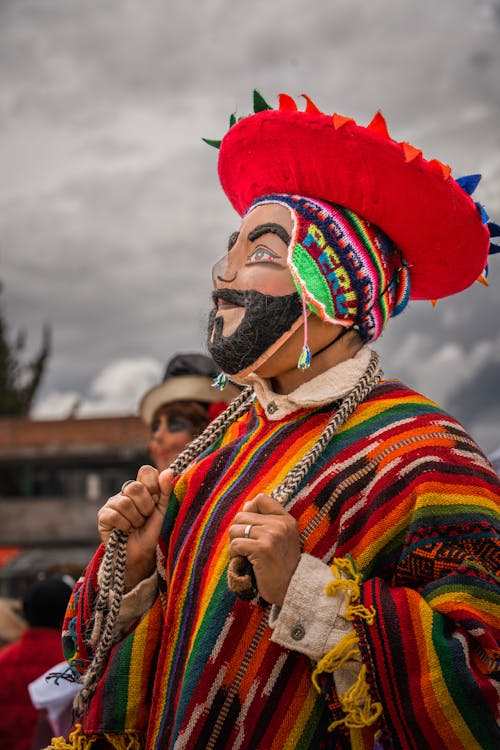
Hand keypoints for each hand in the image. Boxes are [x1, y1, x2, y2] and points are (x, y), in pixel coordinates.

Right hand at [98, 465, 173, 588]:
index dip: (154, 486)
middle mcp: (126, 492)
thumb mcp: (165, 510)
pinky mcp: (103, 516)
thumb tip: (169, 471)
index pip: (146, 471)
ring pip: (124, 502)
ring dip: (136, 519)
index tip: (157, 501)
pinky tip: (126, 531)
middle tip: (146, 517)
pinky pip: (113, 515)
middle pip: (135, 487)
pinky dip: (124, 526)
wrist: (142, 554)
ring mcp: (113, 503)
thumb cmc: (154, 531)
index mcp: (143, 487)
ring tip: (137, 526)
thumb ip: (166, 490)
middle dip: (146, 507)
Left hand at [228, 494, 300, 605]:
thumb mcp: (283, 538)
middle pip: (242, 516)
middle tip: (247, 547)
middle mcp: (280, 524)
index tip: (252, 527)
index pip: (261, 499)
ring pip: (235, 529)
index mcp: (286, 520)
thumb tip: (246, 505)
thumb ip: (267, 521)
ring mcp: (271, 536)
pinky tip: (244, 562)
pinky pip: (235, 544)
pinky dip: (234, 554)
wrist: (292, 589)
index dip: (250, 510)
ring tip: (246, 555)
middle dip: (239, 532)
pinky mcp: (261, 549)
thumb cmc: (282, 565)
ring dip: (235, 544)